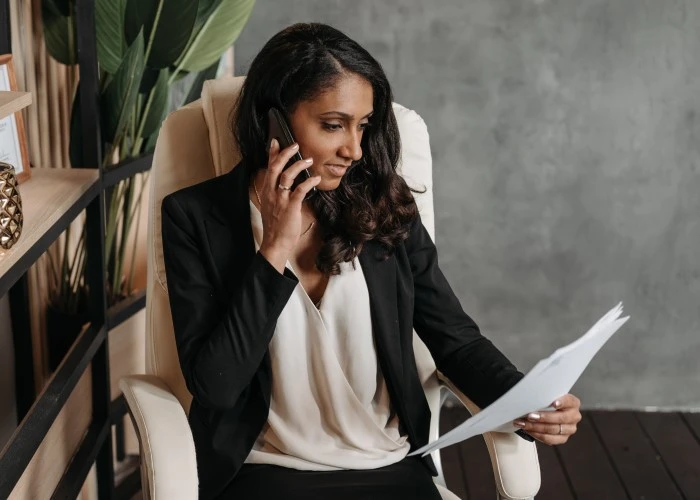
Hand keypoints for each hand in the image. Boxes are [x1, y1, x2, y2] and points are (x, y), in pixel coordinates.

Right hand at [257, 139, 320, 269]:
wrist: (275, 243)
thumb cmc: (276, 225)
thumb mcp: (272, 206)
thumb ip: (276, 193)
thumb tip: (287, 183)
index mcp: (266, 191)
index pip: (268, 168)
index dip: (272, 154)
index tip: (276, 141)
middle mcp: (271, 193)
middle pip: (276, 167)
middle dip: (285, 153)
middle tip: (295, 145)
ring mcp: (280, 199)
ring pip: (287, 176)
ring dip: (298, 165)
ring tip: (309, 160)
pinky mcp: (291, 207)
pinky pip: (300, 190)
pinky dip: (309, 182)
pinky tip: (316, 178)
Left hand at [513, 393, 580, 444]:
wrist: (550, 411)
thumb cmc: (548, 402)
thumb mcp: (549, 396)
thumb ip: (545, 397)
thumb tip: (530, 398)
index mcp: (573, 403)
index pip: (569, 401)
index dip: (562, 402)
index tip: (553, 403)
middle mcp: (574, 416)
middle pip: (560, 418)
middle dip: (544, 417)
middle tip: (530, 416)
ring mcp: (570, 429)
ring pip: (554, 429)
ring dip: (536, 427)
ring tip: (524, 424)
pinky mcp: (563, 438)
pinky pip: (550, 439)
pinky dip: (537, 434)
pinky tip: (529, 430)